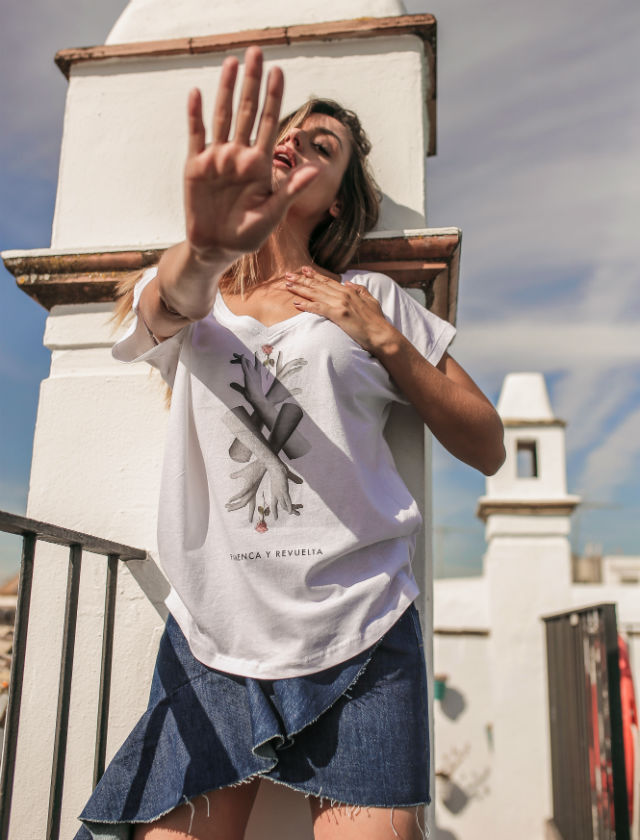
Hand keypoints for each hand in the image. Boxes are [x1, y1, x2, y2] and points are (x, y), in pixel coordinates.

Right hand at [184, 47, 318, 260]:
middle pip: (246, 111)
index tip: (278, 72)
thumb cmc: (248, 235)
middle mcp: (239, 155)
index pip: (268, 123)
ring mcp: (217, 158)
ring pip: (223, 116)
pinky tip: (197, 93)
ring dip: (226, 89)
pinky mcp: (196, 166)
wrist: (217, 248)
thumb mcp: (273, 215)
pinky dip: (195, 115)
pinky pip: (196, 135)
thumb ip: (290, 190)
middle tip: (255, 52)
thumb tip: (315, 170)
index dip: (273, 97)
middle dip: (251, 82)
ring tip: (231, 62)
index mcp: (259, 164)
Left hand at [229, 352, 267, 410]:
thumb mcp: (243, 390)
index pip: (257, 365)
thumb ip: (237, 386)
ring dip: (240, 358)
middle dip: (242, 358)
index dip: (256, 359)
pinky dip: (243, 360)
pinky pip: (245, 366)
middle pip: (249, 362)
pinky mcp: (248, 376)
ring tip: (234, 354)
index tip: (255, 353)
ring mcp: (252, 374)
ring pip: (246, 362)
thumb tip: (230, 384)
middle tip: (235, 355)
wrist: (258, 399)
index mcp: (257, 375)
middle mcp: (255, 373)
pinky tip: (241, 356)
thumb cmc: (253, 396)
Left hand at [283, 266, 397, 354]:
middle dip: (302, 279)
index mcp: (350, 291)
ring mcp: (340, 304)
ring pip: (315, 294)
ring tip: (287, 285)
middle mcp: (344, 294)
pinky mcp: (338, 314)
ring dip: (300, 289)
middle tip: (288, 275)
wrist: (381, 334)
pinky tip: (296, 303)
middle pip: (318, 285)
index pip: (328, 281)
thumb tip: (349, 282)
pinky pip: (318, 308)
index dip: (315, 275)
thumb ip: (360, 289)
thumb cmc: (377, 321)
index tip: (304, 270)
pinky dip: (306, 305)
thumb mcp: (371, 300)